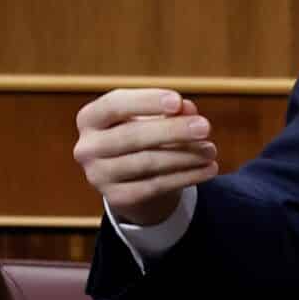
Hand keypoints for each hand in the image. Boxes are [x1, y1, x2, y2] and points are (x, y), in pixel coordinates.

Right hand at [73, 88, 219, 226]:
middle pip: (132, 137)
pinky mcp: (117, 198)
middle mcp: (87, 148)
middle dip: (172, 131)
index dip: (146, 102)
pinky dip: (186, 176)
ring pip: (147, 163)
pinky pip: (156, 186)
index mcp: (89, 118)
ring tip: (211, 150)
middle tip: (205, 127)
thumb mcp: (150, 117)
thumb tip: (188, 109)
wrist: (127, 176)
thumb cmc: (139, 133)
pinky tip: (208, 169)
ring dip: (185, 156)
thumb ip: (168, 110)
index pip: (115, 105)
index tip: (178, 101)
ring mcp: (99, 176)